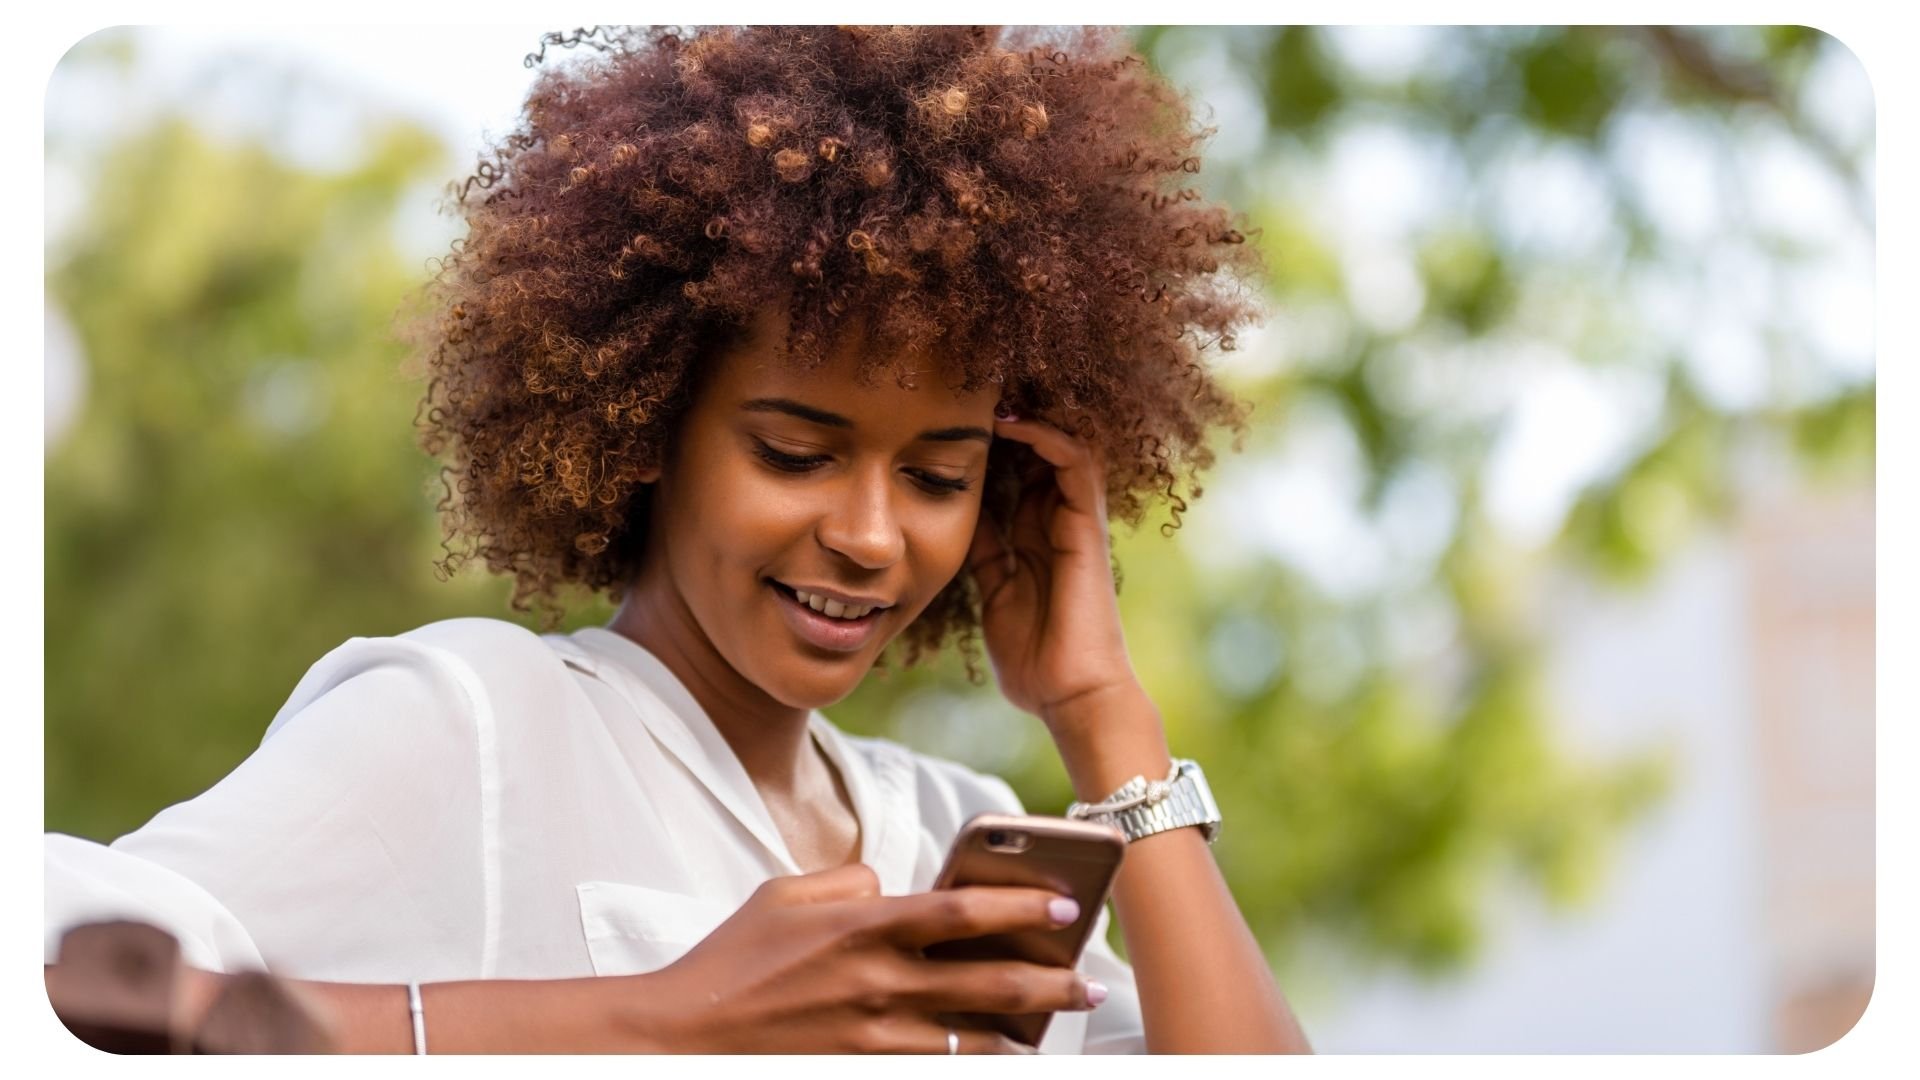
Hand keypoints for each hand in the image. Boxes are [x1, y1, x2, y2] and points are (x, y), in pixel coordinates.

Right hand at [627, 864, 1099, 1053]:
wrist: (684, 1036)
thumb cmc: (731, 960)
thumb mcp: (783, 895)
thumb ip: (847, 881)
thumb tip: (891, 884)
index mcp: (859, 925)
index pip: (958, 911)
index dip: (1018, 907)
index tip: (1062, 905)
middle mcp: (875, 981)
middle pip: (984, 983)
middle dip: (1048, 982)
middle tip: (1091, 981)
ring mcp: (870, 1035)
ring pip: (969, 1039)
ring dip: (1021, 1037)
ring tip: (1055, 1032)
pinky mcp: (860, 1068)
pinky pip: (934, 1068)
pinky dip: (970, 1065)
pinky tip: (1000, 1062)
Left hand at [968, 408, 1138, 727]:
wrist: (1070, 696)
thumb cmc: (1034, 659)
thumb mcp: (993, 593)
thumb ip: (985, 554)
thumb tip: (955, 517)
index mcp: (1033, 535)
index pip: (1015, 469)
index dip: (986, 441)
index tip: (943, 418)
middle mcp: (1057, 519)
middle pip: (1038, 447)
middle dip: (1005, 417)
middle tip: (963, 388)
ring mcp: (1075, 520)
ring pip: (1061, 441)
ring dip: (1026, 415)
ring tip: (985, 391)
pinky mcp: (1086, 525)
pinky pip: (1075, 461)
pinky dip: (1045, 435)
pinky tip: (1009, 422)